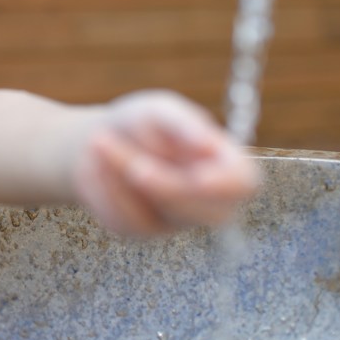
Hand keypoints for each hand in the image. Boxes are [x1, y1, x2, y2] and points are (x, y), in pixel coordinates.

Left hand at [71, 91, 258, 235]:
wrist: (99, 139)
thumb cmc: (141, 122)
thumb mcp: (159, 109)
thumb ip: (184, 124)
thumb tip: (208, 144)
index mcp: (223, 163)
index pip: (244, 183)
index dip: (227, 185)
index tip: (199, 176)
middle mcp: (207, 200)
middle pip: (207, 211)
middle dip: (162, 182)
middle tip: (117, 145)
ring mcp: (175, 221)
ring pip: (159, 216)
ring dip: (121, 175)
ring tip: (98, 141)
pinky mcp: (141, 230)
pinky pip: (126, 220)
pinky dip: (104, 188)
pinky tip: (95, 164)